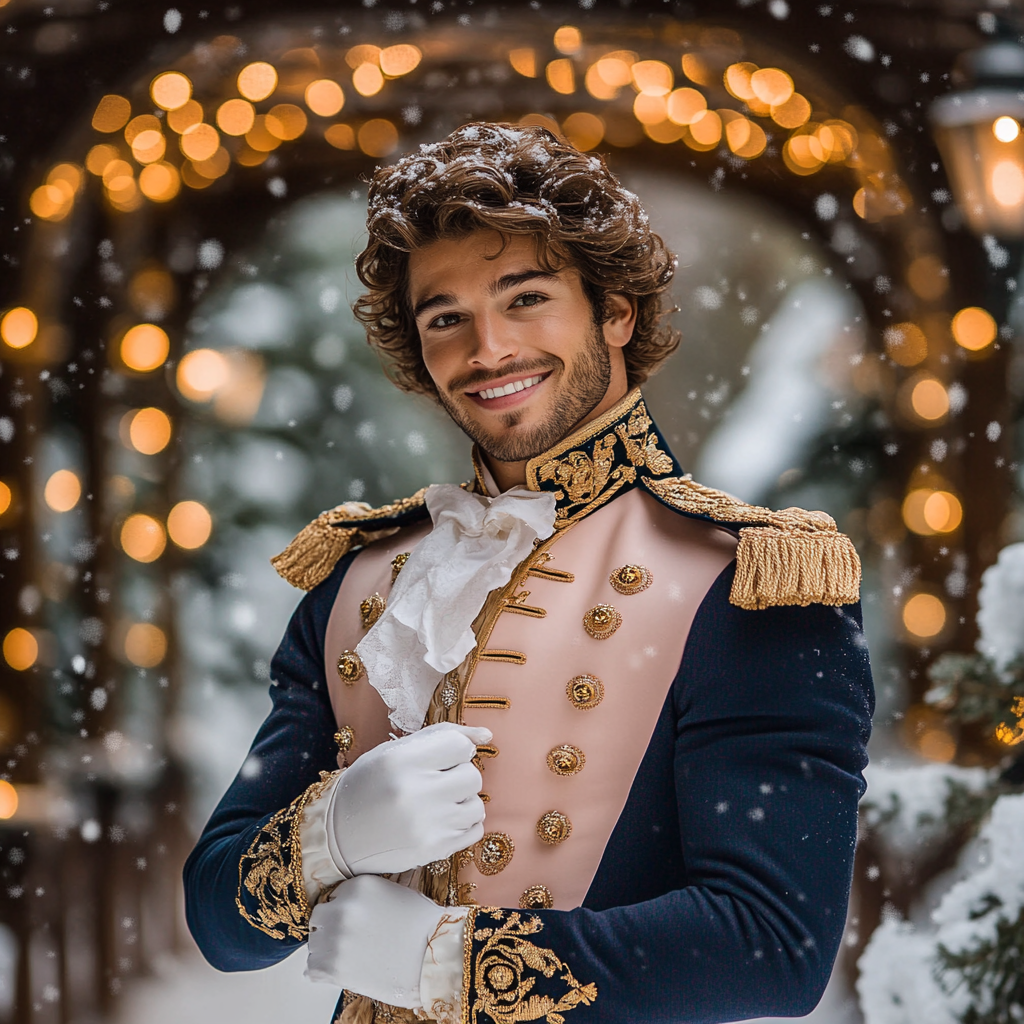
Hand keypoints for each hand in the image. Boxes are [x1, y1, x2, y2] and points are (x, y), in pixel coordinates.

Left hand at [306, 875, 448, 1006]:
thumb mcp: (394, 894)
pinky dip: (323, 971)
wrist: (432, 960)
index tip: (356, 922)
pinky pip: (312, 968)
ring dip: (327, 950)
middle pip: (319, 918)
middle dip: (330, 928)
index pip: (333, 897)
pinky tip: (346, 969)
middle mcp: (343, 908)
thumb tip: (344, 902)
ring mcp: (336, 937)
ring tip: (352, 956)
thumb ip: (365, 896)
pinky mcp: (332, 966)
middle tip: (351, 940)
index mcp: (358, 885)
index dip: (344, 911)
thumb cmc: (421, 928)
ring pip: (314, 943)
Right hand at [330, 721, 489, 875]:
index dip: (454, 750)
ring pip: (477, 805)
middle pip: (473, 776)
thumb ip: (443, 735)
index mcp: (402, 761)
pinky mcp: (433, 850)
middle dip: (459, 775)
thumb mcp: (395, 750)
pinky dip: (463, 824)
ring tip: (436, 803)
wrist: (339, 834)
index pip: (460, 746)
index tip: (439, 759)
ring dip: (462, 801)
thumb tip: (488, 735)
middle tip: (436, 782)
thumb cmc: (370, 784)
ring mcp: (426, 825)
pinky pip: (475, 830)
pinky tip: (440, 820)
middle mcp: (415, 793)